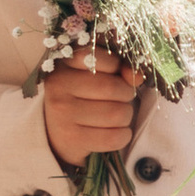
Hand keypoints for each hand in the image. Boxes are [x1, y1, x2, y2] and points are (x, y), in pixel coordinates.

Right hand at [42, 53, 140, 171]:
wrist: (58, 135)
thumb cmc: (82, 97)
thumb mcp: (95, 75)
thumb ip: (118, 67)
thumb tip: (136, 77)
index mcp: (63, 65)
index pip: (97, 56)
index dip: (115, 64)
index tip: (115, 72)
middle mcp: (58, 87)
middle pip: (113, 87)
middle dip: (126, 94)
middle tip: (120, 98)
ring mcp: (62, 114)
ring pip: (117, 113)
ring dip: (126, 116)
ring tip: (115, 115)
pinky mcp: (72, 139)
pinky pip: (115, 138)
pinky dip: (123, 135)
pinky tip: (115, 131)